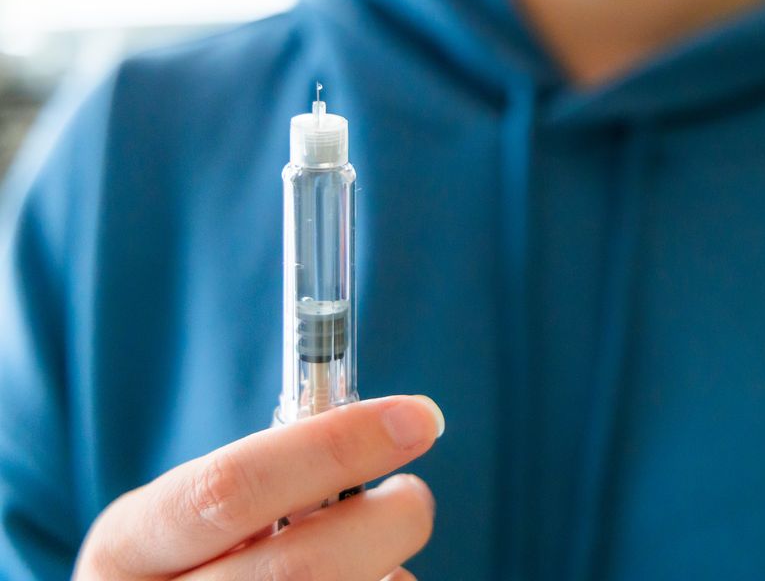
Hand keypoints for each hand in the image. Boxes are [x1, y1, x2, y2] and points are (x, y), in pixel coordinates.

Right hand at [74, 395, 444, 580]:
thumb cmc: (196, 564)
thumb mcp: (191, 519)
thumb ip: (267, 481)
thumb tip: (386, 431)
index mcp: (128, 546)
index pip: (232, 487)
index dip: (334, 446)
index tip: (417, 417)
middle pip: (304, 566)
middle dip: (387, 519)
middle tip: (411, 497)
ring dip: (386, 572)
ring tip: (371, 556)